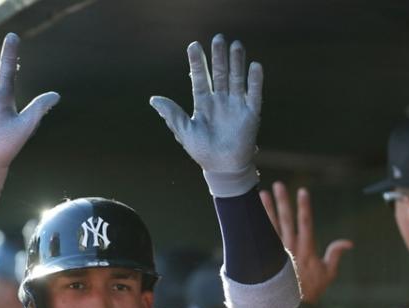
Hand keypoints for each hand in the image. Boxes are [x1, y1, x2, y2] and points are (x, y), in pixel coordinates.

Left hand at [150, 34, 262, 197]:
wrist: (223, 169)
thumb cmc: (202, 151)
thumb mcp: (185, 131)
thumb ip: (172, 114)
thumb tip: (154, 99)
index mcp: (203, 103)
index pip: (200, 78)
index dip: (197, 63)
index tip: (193, 46)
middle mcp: (220, 100)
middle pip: (220, 73)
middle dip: (219, 56)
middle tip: (218, 38)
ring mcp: (236, 105)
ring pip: (236, 78)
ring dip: (237, 62)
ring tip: (236, 45)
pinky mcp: (251, 113)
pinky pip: (254, 93)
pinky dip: (255, 81)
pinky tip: (255, 66)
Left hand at [260, 182, 352, 303]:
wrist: (289, 306)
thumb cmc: (311, 290)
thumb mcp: (328, 274)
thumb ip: (335, 255)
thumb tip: (349, 242)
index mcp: (307, 249)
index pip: (306, 222)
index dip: (304, 206)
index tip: (302, 191)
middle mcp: (290, 247)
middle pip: (286, 219)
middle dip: (283, 201)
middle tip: (278, 185)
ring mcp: (277, 252)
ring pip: (271, 226)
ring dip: (266, 210)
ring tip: (261, 194)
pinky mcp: (267, 257)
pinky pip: (261, 238)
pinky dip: (257, 227)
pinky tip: (251, 216)